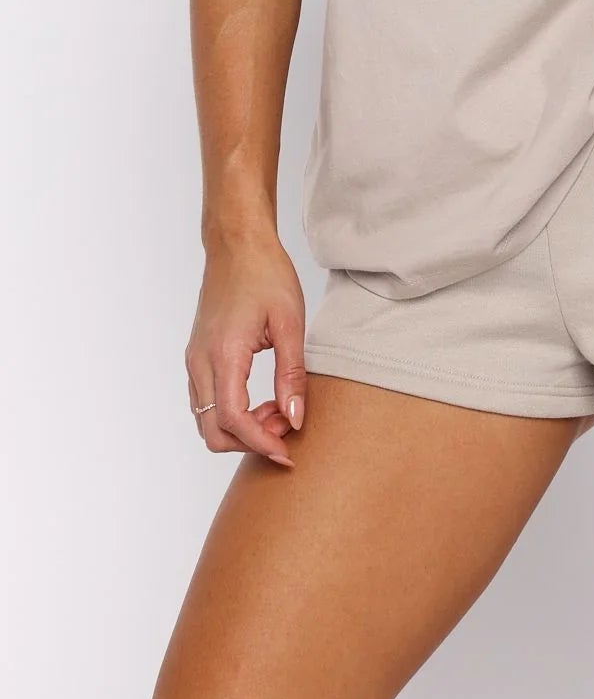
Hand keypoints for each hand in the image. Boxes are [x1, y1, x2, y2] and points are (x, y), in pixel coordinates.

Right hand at [184, 232, 307, 466]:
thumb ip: (291, 374)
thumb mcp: (290, 322)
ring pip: (206, 420)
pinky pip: (205, 402)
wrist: (237, 245)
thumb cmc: (266, 275)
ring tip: (278, 411)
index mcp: (223, 354)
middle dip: (249, 441)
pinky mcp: (197, 356)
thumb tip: (295, 418)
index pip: (232, 420)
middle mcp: (200, 362)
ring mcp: (194, 360)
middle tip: (286, 426)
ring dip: (240, 429)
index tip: (288, 452)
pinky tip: (261, 400)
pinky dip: (230, 414)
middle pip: (212, 431)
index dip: (260, 443)